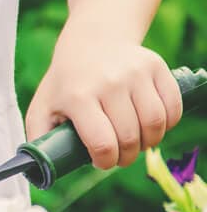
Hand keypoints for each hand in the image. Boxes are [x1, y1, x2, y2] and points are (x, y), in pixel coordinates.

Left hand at [25, 40, 181, 169]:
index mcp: (78, 96)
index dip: (105, 162)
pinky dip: (168, 124)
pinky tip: (152, 126)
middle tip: (120, 157)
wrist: (91, 42)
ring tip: (137, 143)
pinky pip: (173, 106)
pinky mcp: (156, 67)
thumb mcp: (42, 108)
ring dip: (149, 142)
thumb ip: (38, 139)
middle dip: (126, 157)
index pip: (102, 143)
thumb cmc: (65, 84)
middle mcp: (108, 83)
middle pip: (130, 137)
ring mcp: (135, 73)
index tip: (101, 162)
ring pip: (155, 124)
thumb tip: (38, 169)